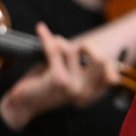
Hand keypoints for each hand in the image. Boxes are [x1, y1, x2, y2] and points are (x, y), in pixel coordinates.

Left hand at [0, 22, 119, 130]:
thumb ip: (85, 69)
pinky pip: (54, 50)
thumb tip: (97, 50)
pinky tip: (40, 29)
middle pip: (99, 58)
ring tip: (51, 47)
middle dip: (88, 46)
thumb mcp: (70, 80)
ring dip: (59, 43)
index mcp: (92, 94)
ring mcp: (73, 86)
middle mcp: (86, 92)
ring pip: (72, 50)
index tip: (100, 56)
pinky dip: (46, 38)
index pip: (112, 74)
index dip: (111, 64)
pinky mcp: (58, 80)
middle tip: (78, 46)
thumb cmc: (46, 88)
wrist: (23, 105)